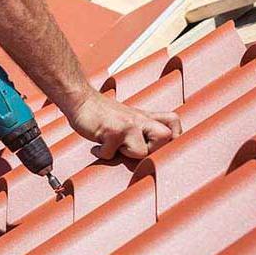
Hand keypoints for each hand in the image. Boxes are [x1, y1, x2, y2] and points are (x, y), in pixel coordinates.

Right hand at [67, 91, 181, 158]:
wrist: (81, 100)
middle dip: (153, 149)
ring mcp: (126, 125)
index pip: (174, 122)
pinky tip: (98, 146)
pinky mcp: (111, 132)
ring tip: (115, 147)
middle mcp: (140, 119)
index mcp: (146, 117)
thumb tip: (151, 151)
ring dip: (126, 154)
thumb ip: (141, 129)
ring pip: (142, 151)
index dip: (173, 137)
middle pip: (166, 136)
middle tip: (136, 149)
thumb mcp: (128, 117)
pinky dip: (102, 153)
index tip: (159, 146)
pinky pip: (111, 154)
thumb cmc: (103, 114)